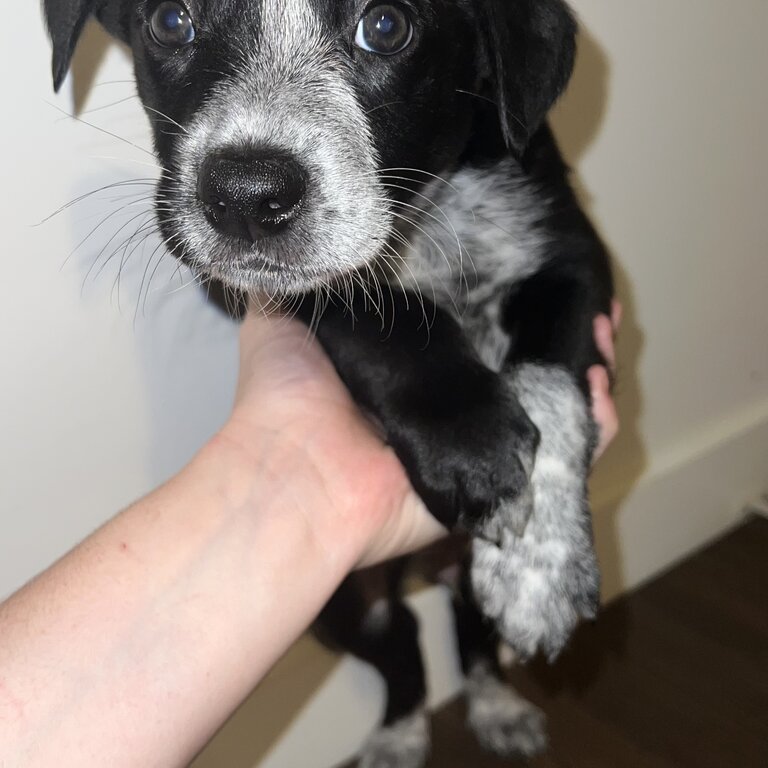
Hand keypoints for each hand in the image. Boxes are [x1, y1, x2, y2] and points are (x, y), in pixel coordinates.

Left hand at [224, 302, 620, 566]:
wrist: (298, 469)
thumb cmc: (288, 393)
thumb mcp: (282, 321)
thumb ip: (302, 288)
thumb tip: (302, 248)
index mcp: (411, 372)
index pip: (475, 330)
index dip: (509, 303)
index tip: (535, 271)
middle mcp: (449, 406)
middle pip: (517, 365)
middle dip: (557, 334)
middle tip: (587, 305)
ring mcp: (477, 444)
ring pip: (545, 405)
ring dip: (581, 372)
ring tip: (602, 333)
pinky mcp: (497, 480)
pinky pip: (558, 456)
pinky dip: (590, 427)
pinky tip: (600, 390)